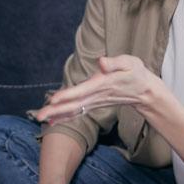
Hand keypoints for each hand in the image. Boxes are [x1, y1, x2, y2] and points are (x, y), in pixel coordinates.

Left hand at [34, 55, 160, 123]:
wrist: (145, 91)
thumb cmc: (136, 73)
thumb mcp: (130, 63)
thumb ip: (115, 63)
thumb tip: (101, 62)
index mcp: (103, 85)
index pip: (82, 91)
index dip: (67, 95)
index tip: (53, 99)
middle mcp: (97, 96)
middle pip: (74, 105)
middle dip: (56, 110)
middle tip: (38, 116)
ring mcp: (95, 102)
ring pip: (74, 110)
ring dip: (57, 115)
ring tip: (40, 118)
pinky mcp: (94, 104)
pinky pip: (78, 112)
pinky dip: (65, 116)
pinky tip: (52, 121)